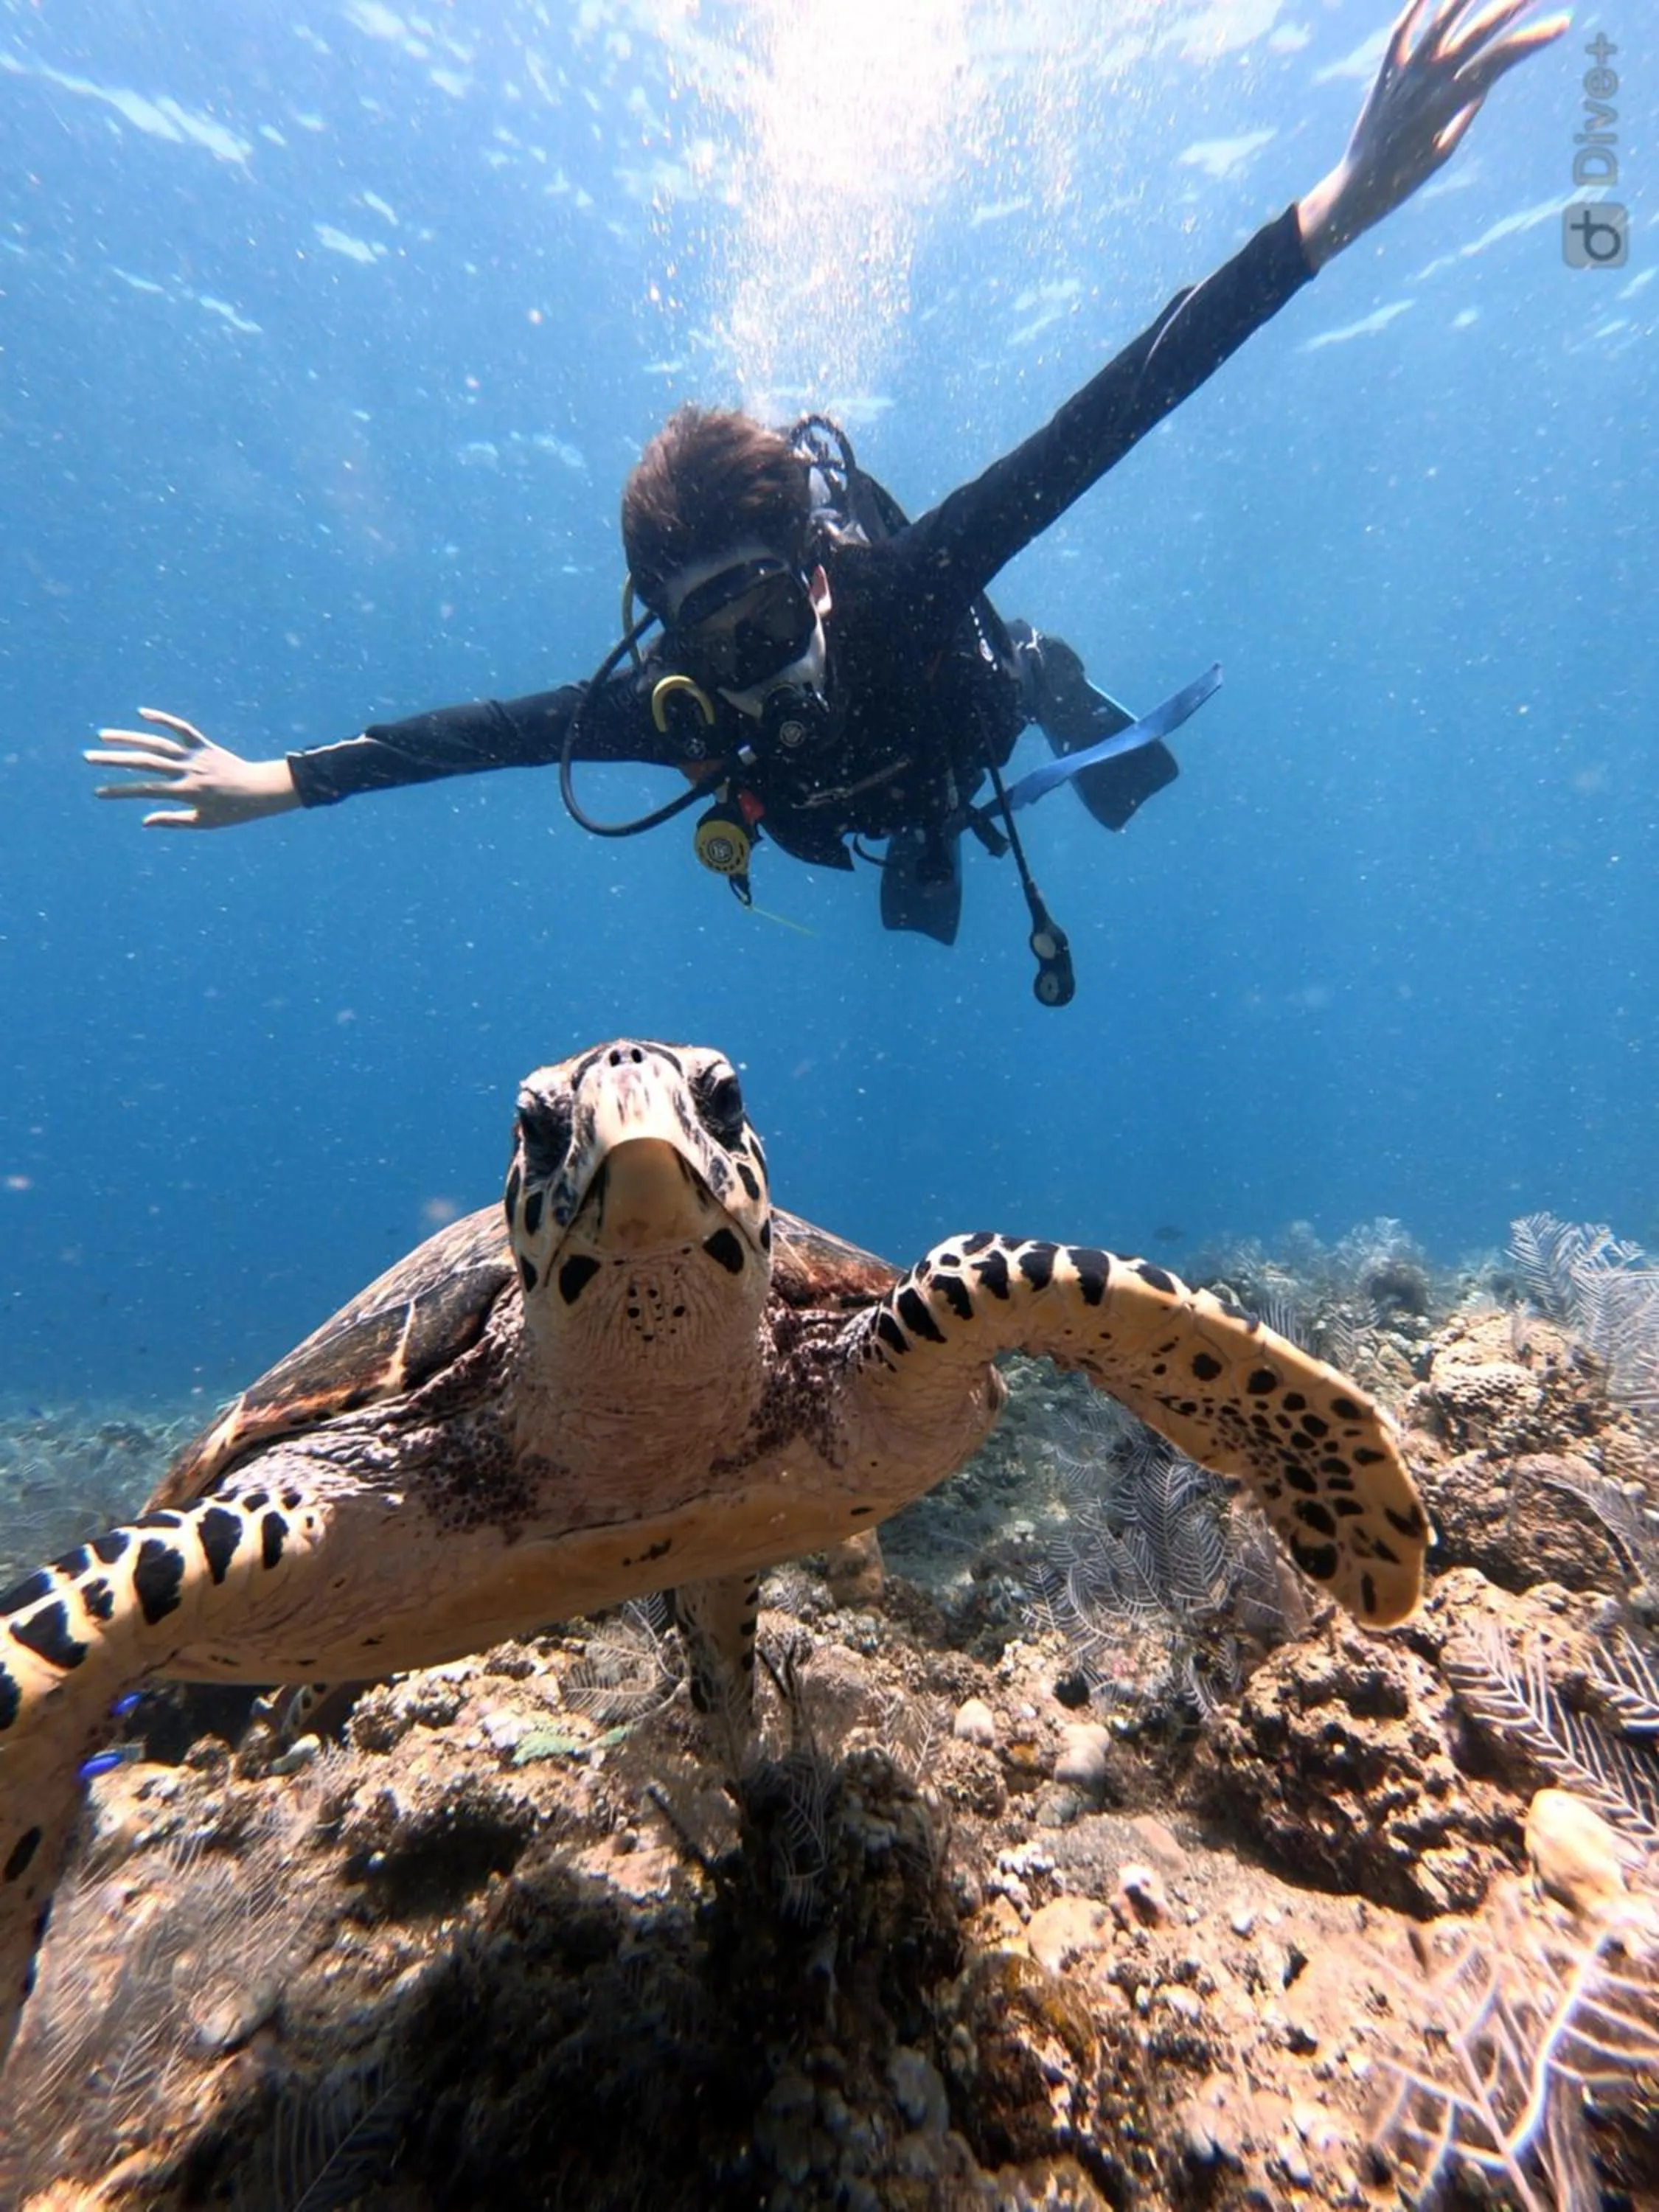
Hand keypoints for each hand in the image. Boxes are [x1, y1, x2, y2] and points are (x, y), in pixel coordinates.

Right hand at [84, 708, 300, 828]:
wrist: (262, 790)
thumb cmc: (234, 811)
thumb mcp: (204, 822)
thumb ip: (174, 820)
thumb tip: (144, 821)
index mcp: (187, 792)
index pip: (145, 791)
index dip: (120, 791)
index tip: (98, 792)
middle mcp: (188, 771)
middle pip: (144, 762)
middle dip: (114, 760)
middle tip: (88, 757)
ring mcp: (195, 756)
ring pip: (156, 743)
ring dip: (128, 738)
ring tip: (103, 736)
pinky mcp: (204, 745)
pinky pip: (181, 728)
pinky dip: (161, 719)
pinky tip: (141, 713)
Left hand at [1298, 0, 1569, 270]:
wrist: (1357, 188)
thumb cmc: (1406, 177)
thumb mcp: (1444, 148)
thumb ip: (1467, 110)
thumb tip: (1488, 76)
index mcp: (1449, 104)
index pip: (1501, 60)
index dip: (1533, 39)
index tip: (1564, 22)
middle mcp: (1427, 82)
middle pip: (1478, 32)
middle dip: (1512, 6)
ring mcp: (1404, 74)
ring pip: (1441, 21)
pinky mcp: (1384, 73)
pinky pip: (1400, 33)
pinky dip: (1415, 8)